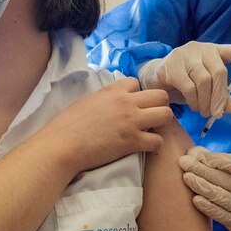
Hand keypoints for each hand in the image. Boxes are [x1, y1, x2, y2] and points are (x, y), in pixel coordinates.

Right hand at [41, 77, 172, 173]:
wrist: (63, 144)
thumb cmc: (67, 124)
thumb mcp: (87, 100)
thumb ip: (104, 98)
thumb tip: (111, 102)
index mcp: (113, 90)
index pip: (137, 83)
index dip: (136, 95)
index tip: (131, 105)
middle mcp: (126, 102)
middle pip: (161, 96)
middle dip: (158, 106)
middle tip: (150, 118)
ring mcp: (132, 121)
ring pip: (167, 115)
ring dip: (162, 124)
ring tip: (151, 131)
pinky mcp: (133, 141)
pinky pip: (158, 140)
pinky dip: (154, 145)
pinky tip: (144, 147)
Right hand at [138, 42, 230, 116]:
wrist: (153, 78)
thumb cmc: (183, 81)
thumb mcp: (204, 88)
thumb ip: (219, 96)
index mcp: (213, 51)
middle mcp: (200, 49)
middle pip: (219, 71)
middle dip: (220, 96)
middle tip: (216, 113)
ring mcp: (184, 55)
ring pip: (204, 80)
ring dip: (206, 101)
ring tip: (203, 112)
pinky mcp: (171, 66)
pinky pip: (189, 86)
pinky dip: (194, 101)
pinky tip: (194, 107)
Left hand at [178, 146, 230, 230]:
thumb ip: (216, 159)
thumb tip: (192, 153)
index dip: (217, 159)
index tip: (199, 156)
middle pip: (224, 179)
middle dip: (201, 169)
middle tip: (183, 162)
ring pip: (220, 196)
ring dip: (200, 186)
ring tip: (186, 177)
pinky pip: (219, 214)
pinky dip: (206, 206)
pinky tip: (195, 198)